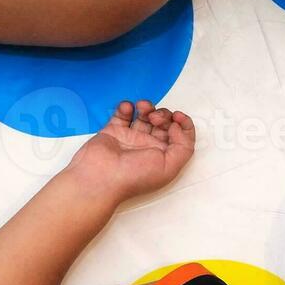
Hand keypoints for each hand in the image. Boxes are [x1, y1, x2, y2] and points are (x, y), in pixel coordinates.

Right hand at [65, 100, 195, 199]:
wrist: (100, 177)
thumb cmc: (134, 176)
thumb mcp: (169, 167)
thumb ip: (183, 146)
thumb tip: (178, 127)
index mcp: (164, 156)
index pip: (180, 135)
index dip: (183, 123)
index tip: (176, 116)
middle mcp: (149, 147)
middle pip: (164, 123)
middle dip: (163, 114)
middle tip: (155, 118)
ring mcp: (131, 138)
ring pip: (145, 116)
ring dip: (147, 107)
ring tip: (142, 108)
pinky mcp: (113, 131)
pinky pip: (123, 114)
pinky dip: (126, 107)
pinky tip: (127, 109)